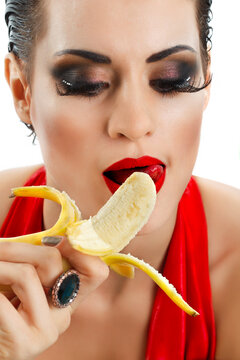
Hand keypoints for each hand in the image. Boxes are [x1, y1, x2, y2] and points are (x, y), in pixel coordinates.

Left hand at [0, 239, 108, 359]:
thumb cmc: (2, 310)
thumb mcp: (24, 283)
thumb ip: (38, 263)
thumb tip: (49, 236)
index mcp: (68, 299)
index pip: (96, 271)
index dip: (78, 249)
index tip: (49, 241)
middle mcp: (63, 316)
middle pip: (53, 260)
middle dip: (16, 248)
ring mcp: (47, 331)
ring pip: (26, 273)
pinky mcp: (24, 342)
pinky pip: (2, 301)